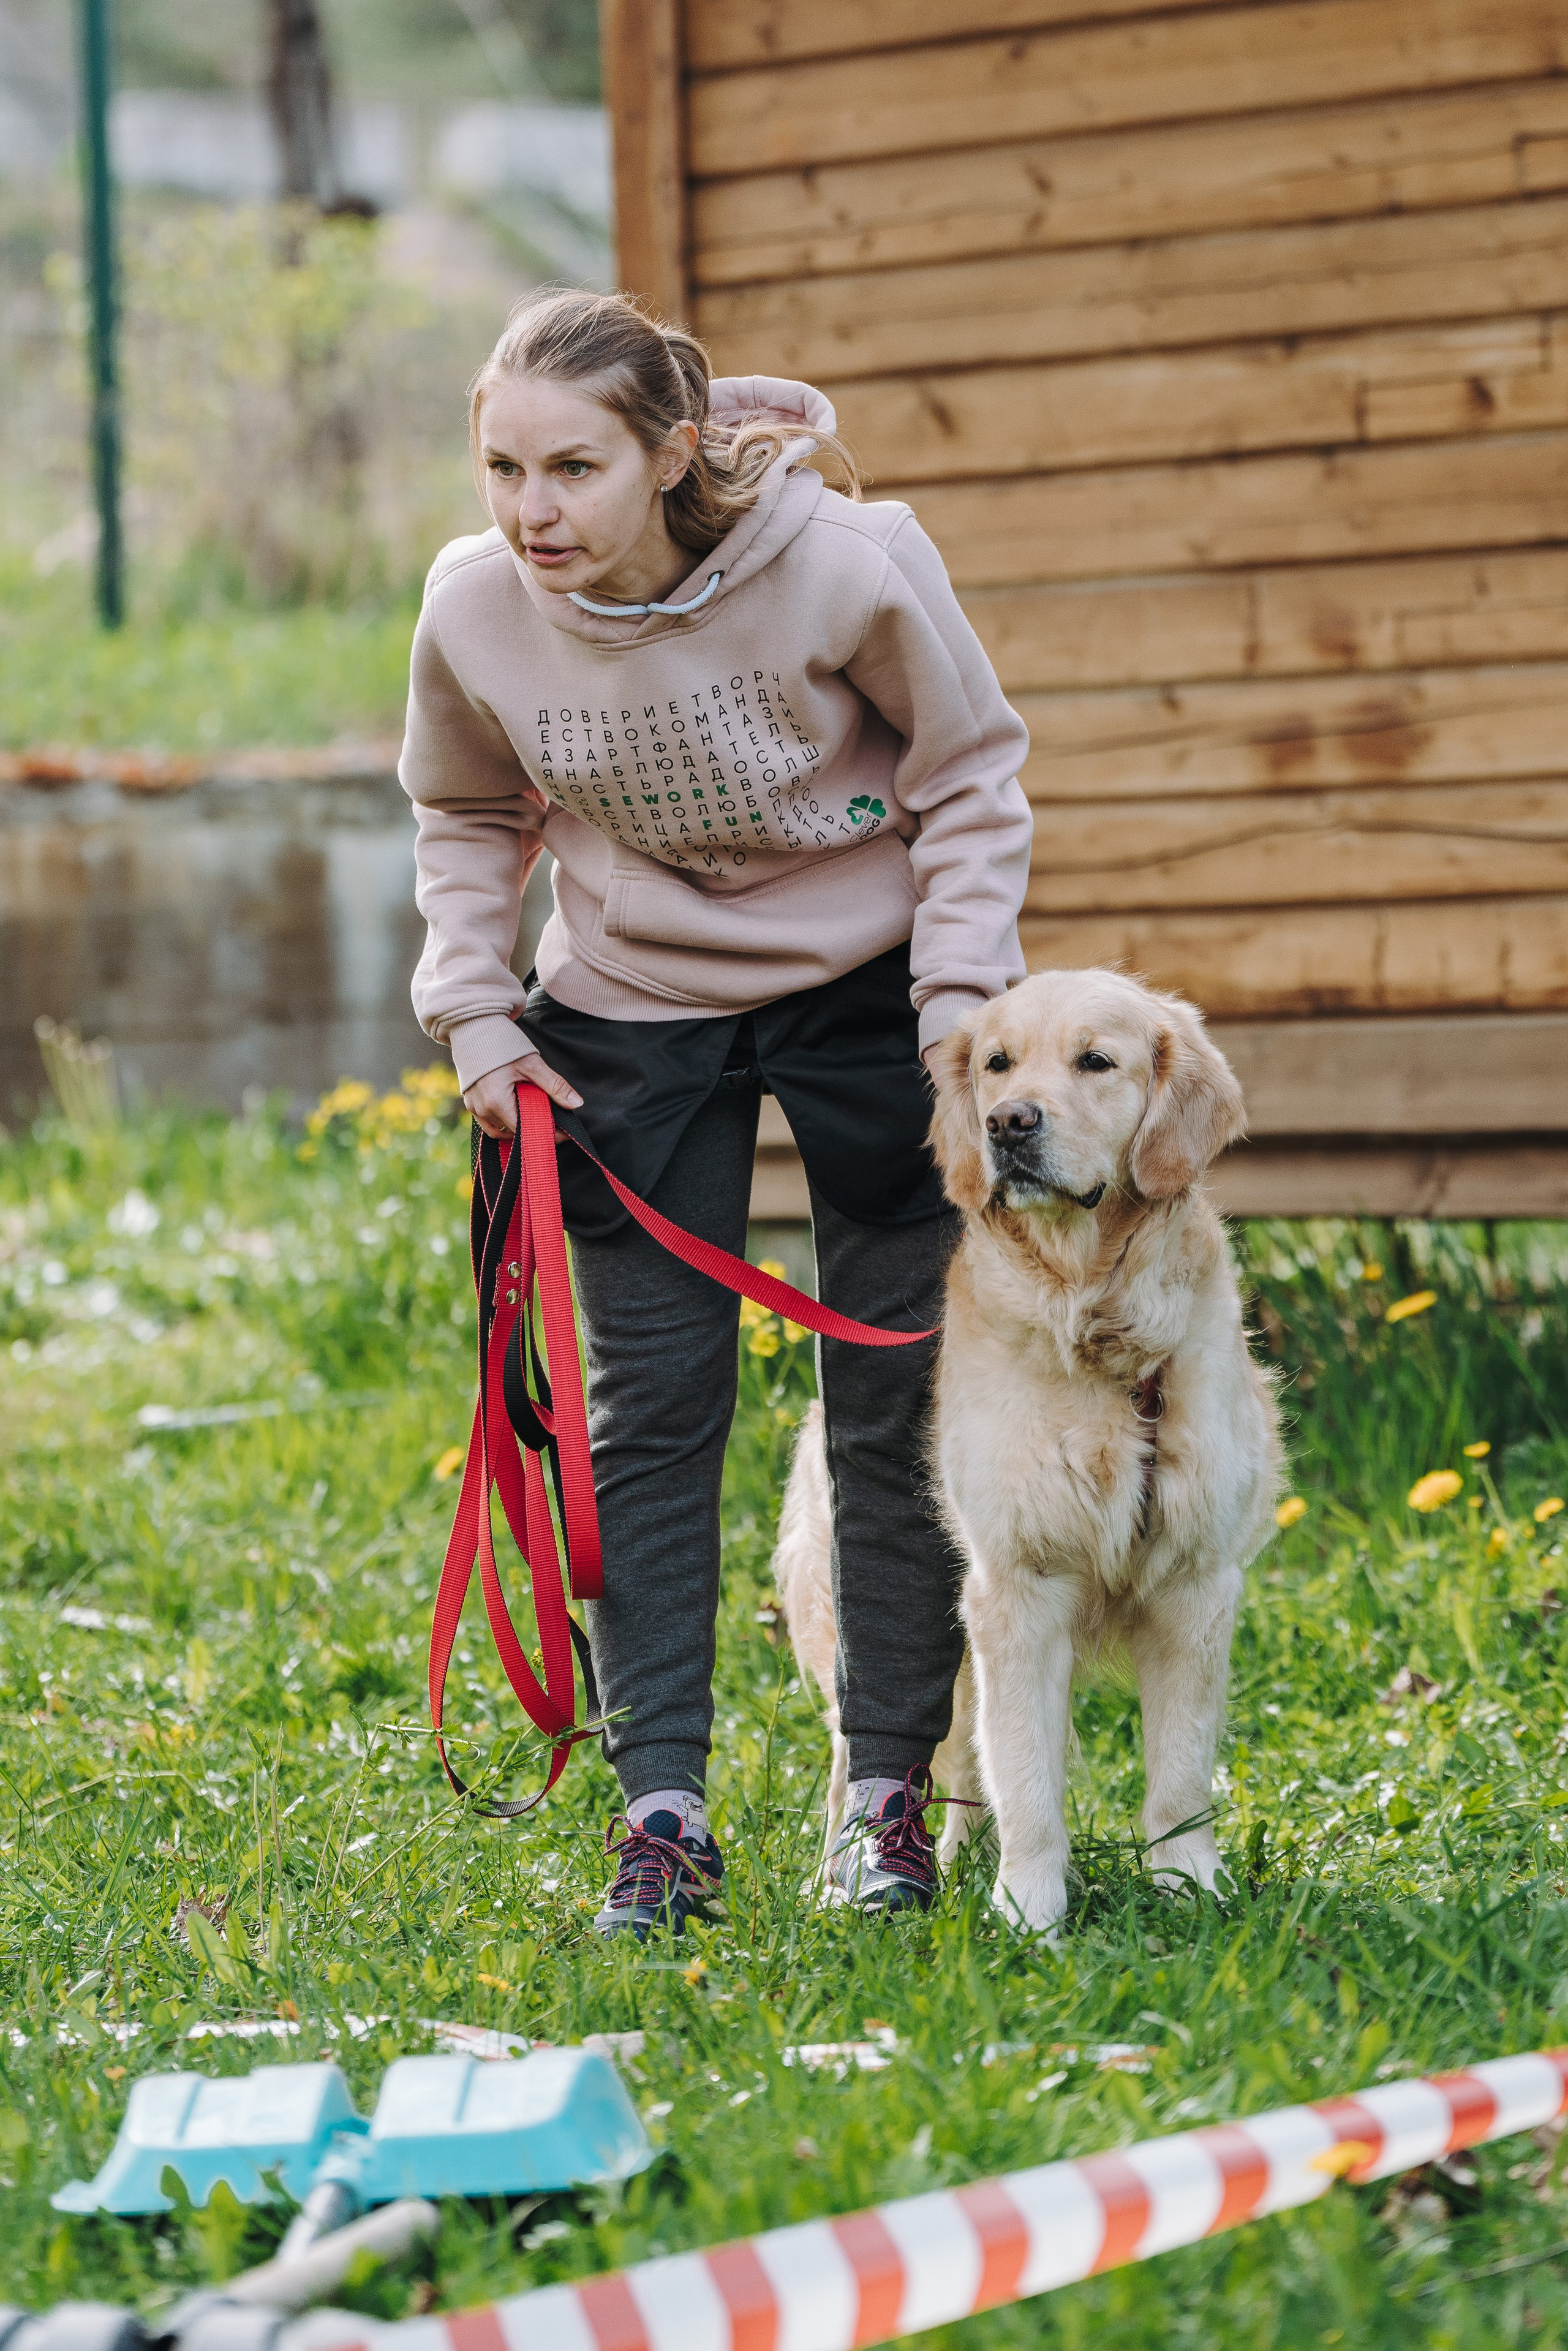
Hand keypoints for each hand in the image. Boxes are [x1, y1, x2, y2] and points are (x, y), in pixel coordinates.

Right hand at [463, 1052, 582, 1139]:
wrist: (474, 1025)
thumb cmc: (501, 1042)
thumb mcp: (532, 1064)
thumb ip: (554, 1085)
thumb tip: (576, 1103)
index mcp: (496, 1101)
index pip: (525, 1130)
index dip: (545, 1132)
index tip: (563, 1132)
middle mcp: (482, 1109)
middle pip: (513, 1131)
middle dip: (533, 1129)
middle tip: (553, 1122)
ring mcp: (473, 1107)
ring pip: (499, 1129)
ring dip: (517, 1128)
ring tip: (535, 1118)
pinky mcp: (470, 1102)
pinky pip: (487, 1122)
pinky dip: (502, 1122)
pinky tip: (516, 1114)